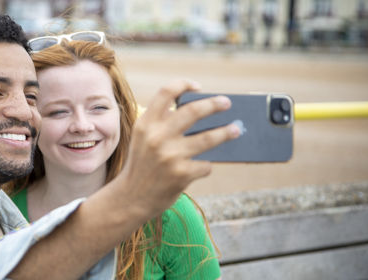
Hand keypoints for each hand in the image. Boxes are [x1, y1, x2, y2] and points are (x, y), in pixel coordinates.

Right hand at [117, 80, 239, 216]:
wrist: (131, 197)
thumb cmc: (143, 164)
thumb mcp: (143, 138)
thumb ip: (162, 122)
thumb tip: (201, 111)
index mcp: (146, 124)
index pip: (166, 92)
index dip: (184, 84)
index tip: (198, 87)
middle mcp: (157, 136)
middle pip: (193, 111)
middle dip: (214, 105)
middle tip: (227, 102)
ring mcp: (170, 156)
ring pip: (208, 138)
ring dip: (226, 133)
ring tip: (236, 130)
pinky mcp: (181, 174)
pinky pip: (205, 165)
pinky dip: (206, 165)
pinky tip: (203, 166)